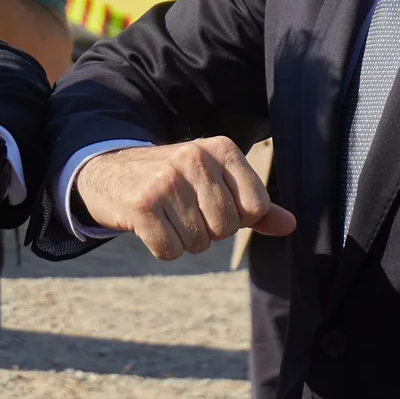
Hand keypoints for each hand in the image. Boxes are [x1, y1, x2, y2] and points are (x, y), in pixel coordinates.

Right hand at [75, 139, 296, 260]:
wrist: (108, 173)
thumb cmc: (173, 180)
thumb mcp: (215, 182)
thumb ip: (255, 205)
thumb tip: (291, 225)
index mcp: (220, 148)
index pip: (256, 206)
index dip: (236, 217)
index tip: (211, 201)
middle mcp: (194, 157)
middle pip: (226, 227)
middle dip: (207, 230)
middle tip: (184, 210)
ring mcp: (166, 180)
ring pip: (198, 243)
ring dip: (182, 239)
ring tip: (165, 214)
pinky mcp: (142, 204)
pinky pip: (170, 250)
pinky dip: (161, 247)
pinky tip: (149, 224)